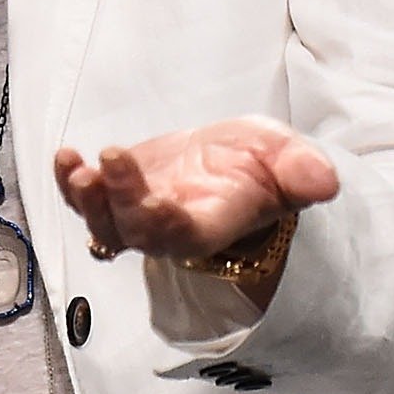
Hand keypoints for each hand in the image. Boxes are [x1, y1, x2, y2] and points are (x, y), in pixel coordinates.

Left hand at [53, 118, 340, 305]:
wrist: (235, 164)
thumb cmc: (263, 165)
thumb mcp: (289, 159)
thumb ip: (303, 173)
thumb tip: (327, 181)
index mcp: (212, 226)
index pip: (185, 237)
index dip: (166, 224)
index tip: (156, 201)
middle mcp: (170, 230)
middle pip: (135, 233)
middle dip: (120, 201)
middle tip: (113, 158)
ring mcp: (138, 215)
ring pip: (103, 224)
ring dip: (84, 200)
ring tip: (76, 166)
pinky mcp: (117, 193)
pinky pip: (86, 199)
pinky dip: (70, 183)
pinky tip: (66, 156)